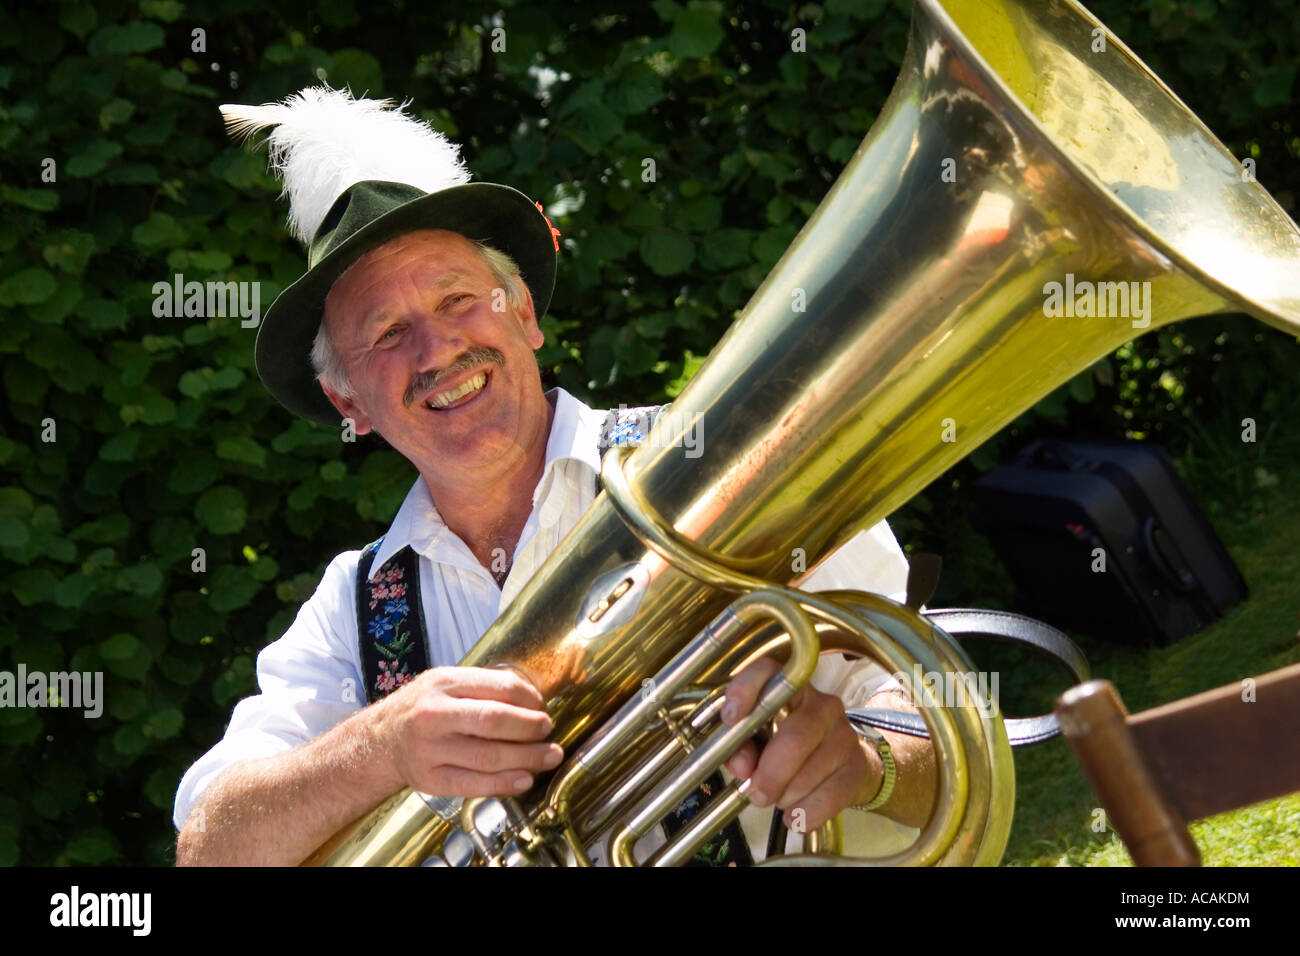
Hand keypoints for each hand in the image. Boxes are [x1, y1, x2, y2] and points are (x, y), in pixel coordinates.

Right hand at [375, 666, 561, 796]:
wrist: (382, 738)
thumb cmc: (423, 707)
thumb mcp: (446, 682)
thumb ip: (484, 687)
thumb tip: (532, 698)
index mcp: (444, 683)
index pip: (498, 687)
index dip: (529, 698)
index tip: (541, 706)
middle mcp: (434, 715)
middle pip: (493, 721)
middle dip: (530, 727)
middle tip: (548, 730)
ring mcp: (430, 749)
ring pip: (487, 757)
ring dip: (526, 758)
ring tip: (549, 756)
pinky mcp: (430, 779)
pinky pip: (473, 784)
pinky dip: (504, 784)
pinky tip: (524, 779)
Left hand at [721, 657, 877, 831]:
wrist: (842, 765)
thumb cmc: (788, 749)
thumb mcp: (758, 742)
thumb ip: (741, 748)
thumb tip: (741, 765)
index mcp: (790, 690)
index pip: (768, 672)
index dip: (746, 690)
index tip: (730, 717)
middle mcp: (822, 704)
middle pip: (794, 738)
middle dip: (770, 774)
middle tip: (756, 793)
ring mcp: (844, 734)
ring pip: (808, 774)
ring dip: (785, 796)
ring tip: (780, 797)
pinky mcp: (857, 765)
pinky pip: (828, 798)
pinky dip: (805, 813)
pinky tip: (796, 814)